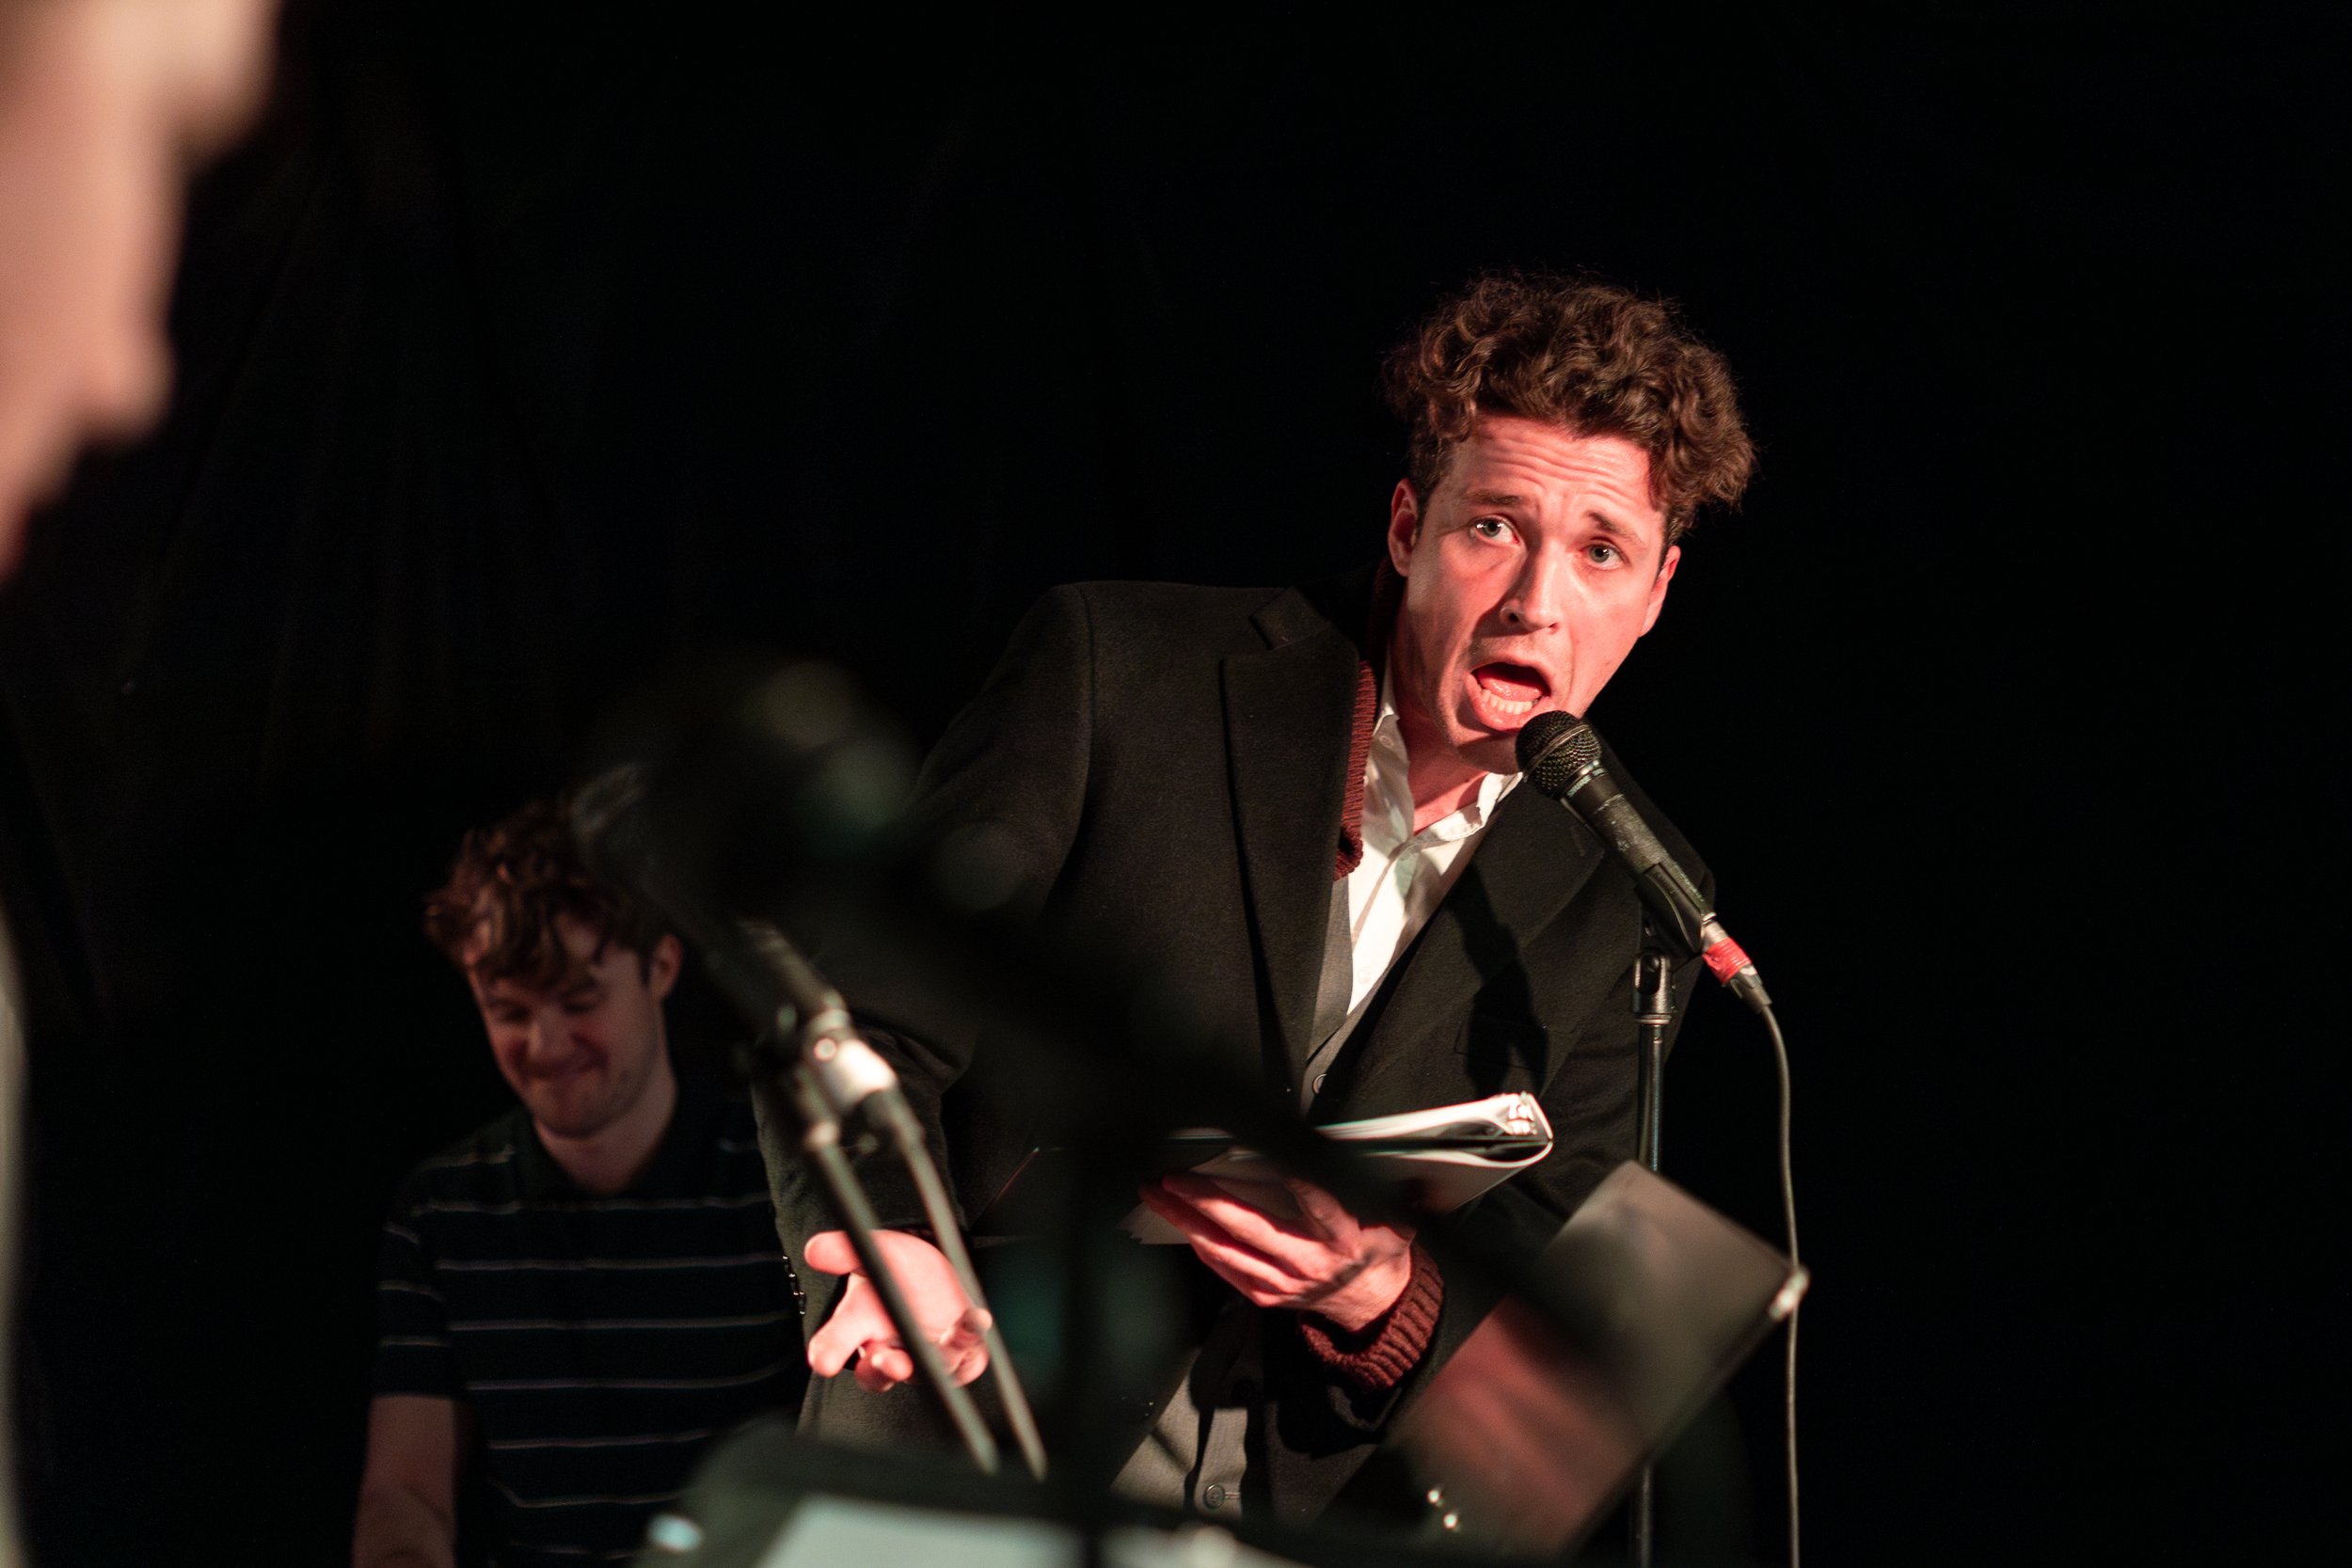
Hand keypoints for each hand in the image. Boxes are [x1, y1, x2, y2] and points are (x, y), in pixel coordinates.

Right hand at [803, 1229, 991, 1392]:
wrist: (939, 1277)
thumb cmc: (900, 1272)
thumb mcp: (876, 1252)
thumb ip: (847, 1251)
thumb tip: (815, 1248)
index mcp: (857, 1329)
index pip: (833, 1346)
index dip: (828, 1354)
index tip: (824, 1360)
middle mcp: (886, 1351)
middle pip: (876, 1372)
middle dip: (880, 1368)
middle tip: (885, 1359)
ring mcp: (922, 1359)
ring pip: (923, 1368)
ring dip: (931, 1358)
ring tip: (941, 1339)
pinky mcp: (956, 1356)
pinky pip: (963, 1353)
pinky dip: (968, 1335)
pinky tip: (975, 1319)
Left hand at [1138, 1174, 1413, 1330]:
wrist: (1373, 1306)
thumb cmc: (1379, 1252)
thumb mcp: (1396, 1218)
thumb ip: (1392, 1190)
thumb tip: (1401, 1163)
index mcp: (1342, 1239)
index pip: (1316, 1202)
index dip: (1293, 1178)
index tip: (1263, 1153)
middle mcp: (1307, 1263)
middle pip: (1248, 1228)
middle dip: (1205, 1200)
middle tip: (1174, 1177)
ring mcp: (1280, 1283)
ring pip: (1223, 1250)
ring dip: (1186, 1221)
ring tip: (1158, 1195)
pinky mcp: (1264, 1295)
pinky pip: (1222, 1268)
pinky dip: (1198, 1244)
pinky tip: (1178, 1223)